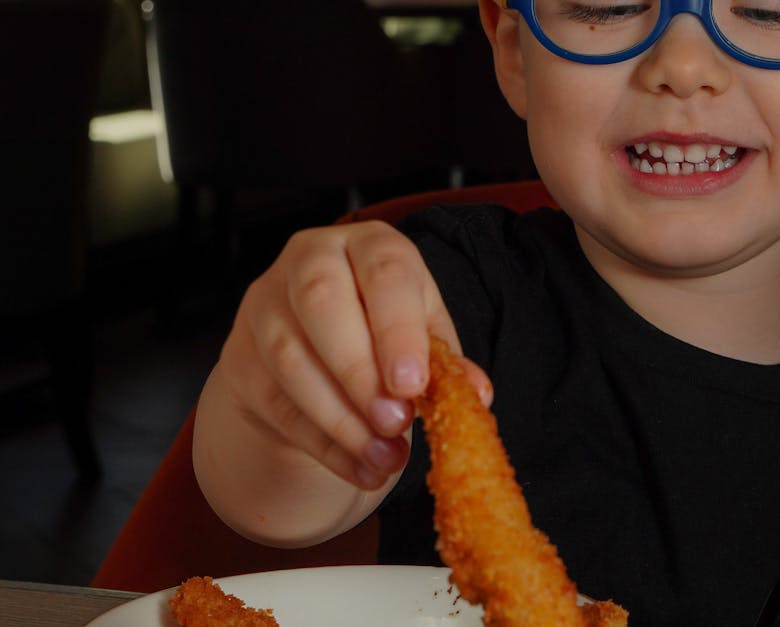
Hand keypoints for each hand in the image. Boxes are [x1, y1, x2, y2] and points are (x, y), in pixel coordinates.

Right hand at [204, 220, 491, 490]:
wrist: (316, 351)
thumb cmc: (380, 330)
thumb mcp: (422, 334)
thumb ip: (446, 362)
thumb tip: (476, 394)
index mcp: (367, 244)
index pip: (383, 272)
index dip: (397, 329)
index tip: (412, 383)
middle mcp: (308, 260)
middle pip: (321, 306)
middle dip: (360, 372)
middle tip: (396, 422)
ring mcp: (264, 307)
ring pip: (293, 362)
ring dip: (343, 420)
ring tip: (386, 457)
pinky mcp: (240, 358)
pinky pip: (278, 406)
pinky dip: (325, 446)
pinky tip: (362, 468)